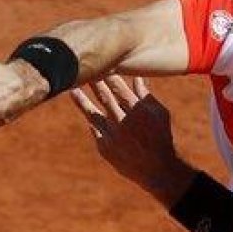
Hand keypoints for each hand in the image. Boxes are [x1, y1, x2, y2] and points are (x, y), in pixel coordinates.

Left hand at [70, 75, 194, 204]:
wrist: (157, 169)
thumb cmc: (161, 137)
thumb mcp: (160, 114)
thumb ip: (145, 95)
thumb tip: (136, 76)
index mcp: (137, 109)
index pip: (117, 86)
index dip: (106, 73)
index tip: (98, 61)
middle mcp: (122, 121)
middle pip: (103, 95)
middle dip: (92, 81)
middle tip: (81, 68)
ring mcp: (112, 135)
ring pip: (91, 112)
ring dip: (81, 99)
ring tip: (71, 88)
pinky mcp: (105, 147)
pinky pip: (95, 129)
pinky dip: (90, 119)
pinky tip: (83, 107)